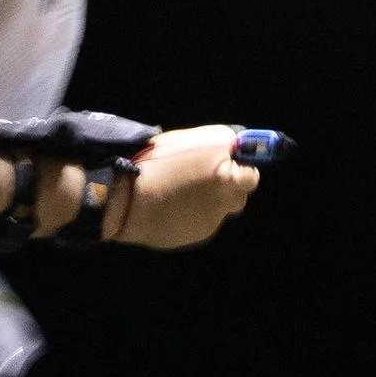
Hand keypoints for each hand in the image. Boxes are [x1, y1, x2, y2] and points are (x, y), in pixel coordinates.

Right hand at [112, 123, 260, 248]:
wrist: (123, 199)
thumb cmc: (154, 163)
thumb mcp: (189, 139)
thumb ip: (222, 142)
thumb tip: (238, 147)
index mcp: (225, 179)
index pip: (252, 176)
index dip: (239, 167)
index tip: (226, 162)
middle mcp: (222, 205)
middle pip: (238, 196)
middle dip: (226, 186)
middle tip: (202, 175)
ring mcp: (208, 224)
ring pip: (217, 210)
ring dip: (207, 201)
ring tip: (179, 190)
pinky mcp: (193, 238)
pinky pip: (200, 222)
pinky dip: (192, 214)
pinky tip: (172, 205)